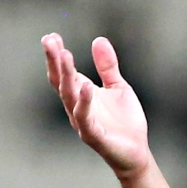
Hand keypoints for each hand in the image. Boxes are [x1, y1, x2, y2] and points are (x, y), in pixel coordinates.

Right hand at [42, 34, 152, 178]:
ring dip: (66, 76)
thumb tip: (98, 40)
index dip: (57, 55)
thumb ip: (108, 66)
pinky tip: (87, 86)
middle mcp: (77, 106)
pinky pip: (85, 117)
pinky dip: (84, 102)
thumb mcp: (119, 87)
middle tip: (49, 40)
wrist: (137, 151)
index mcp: (82, 94)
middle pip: (61, 81)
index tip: (52, 36)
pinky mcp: (93, 134)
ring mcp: (83, 120)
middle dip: (55, 60)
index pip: (64, 72)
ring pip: (69, 96)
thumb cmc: (124, 122)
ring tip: (65, 55)